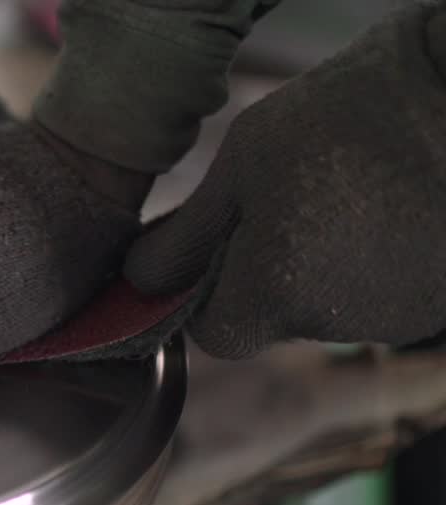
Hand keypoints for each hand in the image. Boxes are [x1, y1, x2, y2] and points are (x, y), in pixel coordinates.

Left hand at [124, 4, 445, 358]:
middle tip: (289, 200)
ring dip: (318, 266)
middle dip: (266, 271)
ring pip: (324, 309)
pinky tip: (381, 210)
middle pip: (272, 319)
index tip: (224, 243)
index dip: (210, 293)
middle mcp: (334, 323)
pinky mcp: (430, 306)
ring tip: (344, 195)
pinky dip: (367, 265)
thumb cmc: (346, 118)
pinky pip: (374, 298)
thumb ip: (188, 235)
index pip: (217, 334)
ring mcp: (390, 319)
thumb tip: (139, 279)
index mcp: (276, 291)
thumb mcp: (243, 162)